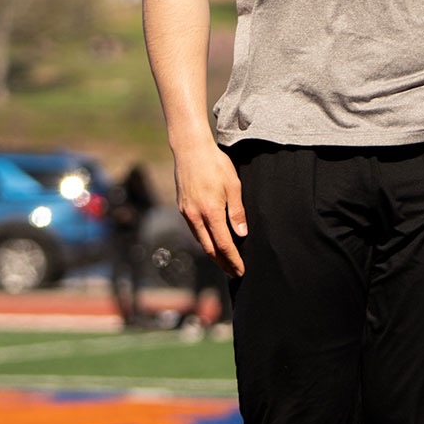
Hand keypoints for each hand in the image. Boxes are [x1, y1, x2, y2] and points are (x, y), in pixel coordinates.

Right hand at [171, 138, 247, 276]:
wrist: (190, 150)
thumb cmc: (216, 164)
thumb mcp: (233, 185)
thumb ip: (237, 211)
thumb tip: (241, 234)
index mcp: (210, 211)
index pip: (223, 244)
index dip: (232, 259)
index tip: (241, 270)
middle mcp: (195, 216)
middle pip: (209, 248)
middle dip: (222, 263)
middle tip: (234, 273)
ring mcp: (186, 213)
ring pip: (200, 240)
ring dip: (213, 253)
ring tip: (225, 262)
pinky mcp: (182, 208)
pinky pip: (195, 230)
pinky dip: (205, 241)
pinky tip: (212, 242)